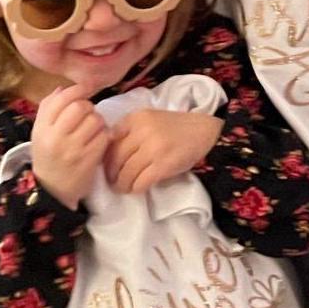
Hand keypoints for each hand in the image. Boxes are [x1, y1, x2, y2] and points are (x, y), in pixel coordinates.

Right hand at [30, 84, 109, 209]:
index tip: (84, 89)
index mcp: (42, 128)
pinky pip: (104, 136)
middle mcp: (56, 138)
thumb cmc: (47, 156)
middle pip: (80, 107)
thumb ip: (48, 108)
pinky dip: (104, 134)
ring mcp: (74, 150)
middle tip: (87, 113)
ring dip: (98, 120)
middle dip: (88, 106)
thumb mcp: (40, 132)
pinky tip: (98, 139)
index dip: (77, 89)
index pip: (61, 99)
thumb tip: (62, 88)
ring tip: (93, 128)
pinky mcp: (89, 160)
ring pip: (95, 120)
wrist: (51, 191)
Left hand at [105, 108, 221, 193]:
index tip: (106, 166)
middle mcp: (142, 130)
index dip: (105, 156)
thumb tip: (107, 151)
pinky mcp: (163, 165)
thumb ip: (129, 130)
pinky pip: (141, 182)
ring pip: (126, 173)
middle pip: (116, 158)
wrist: (203, 131)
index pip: (110, 139)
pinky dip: (136, 189)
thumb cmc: (173, 127)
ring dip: (122, 185)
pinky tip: (136, 189)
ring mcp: (153, 148)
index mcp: (136, 118)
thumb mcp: (149, 119)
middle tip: (112, 182)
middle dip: (111, 174)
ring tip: (122, 188)